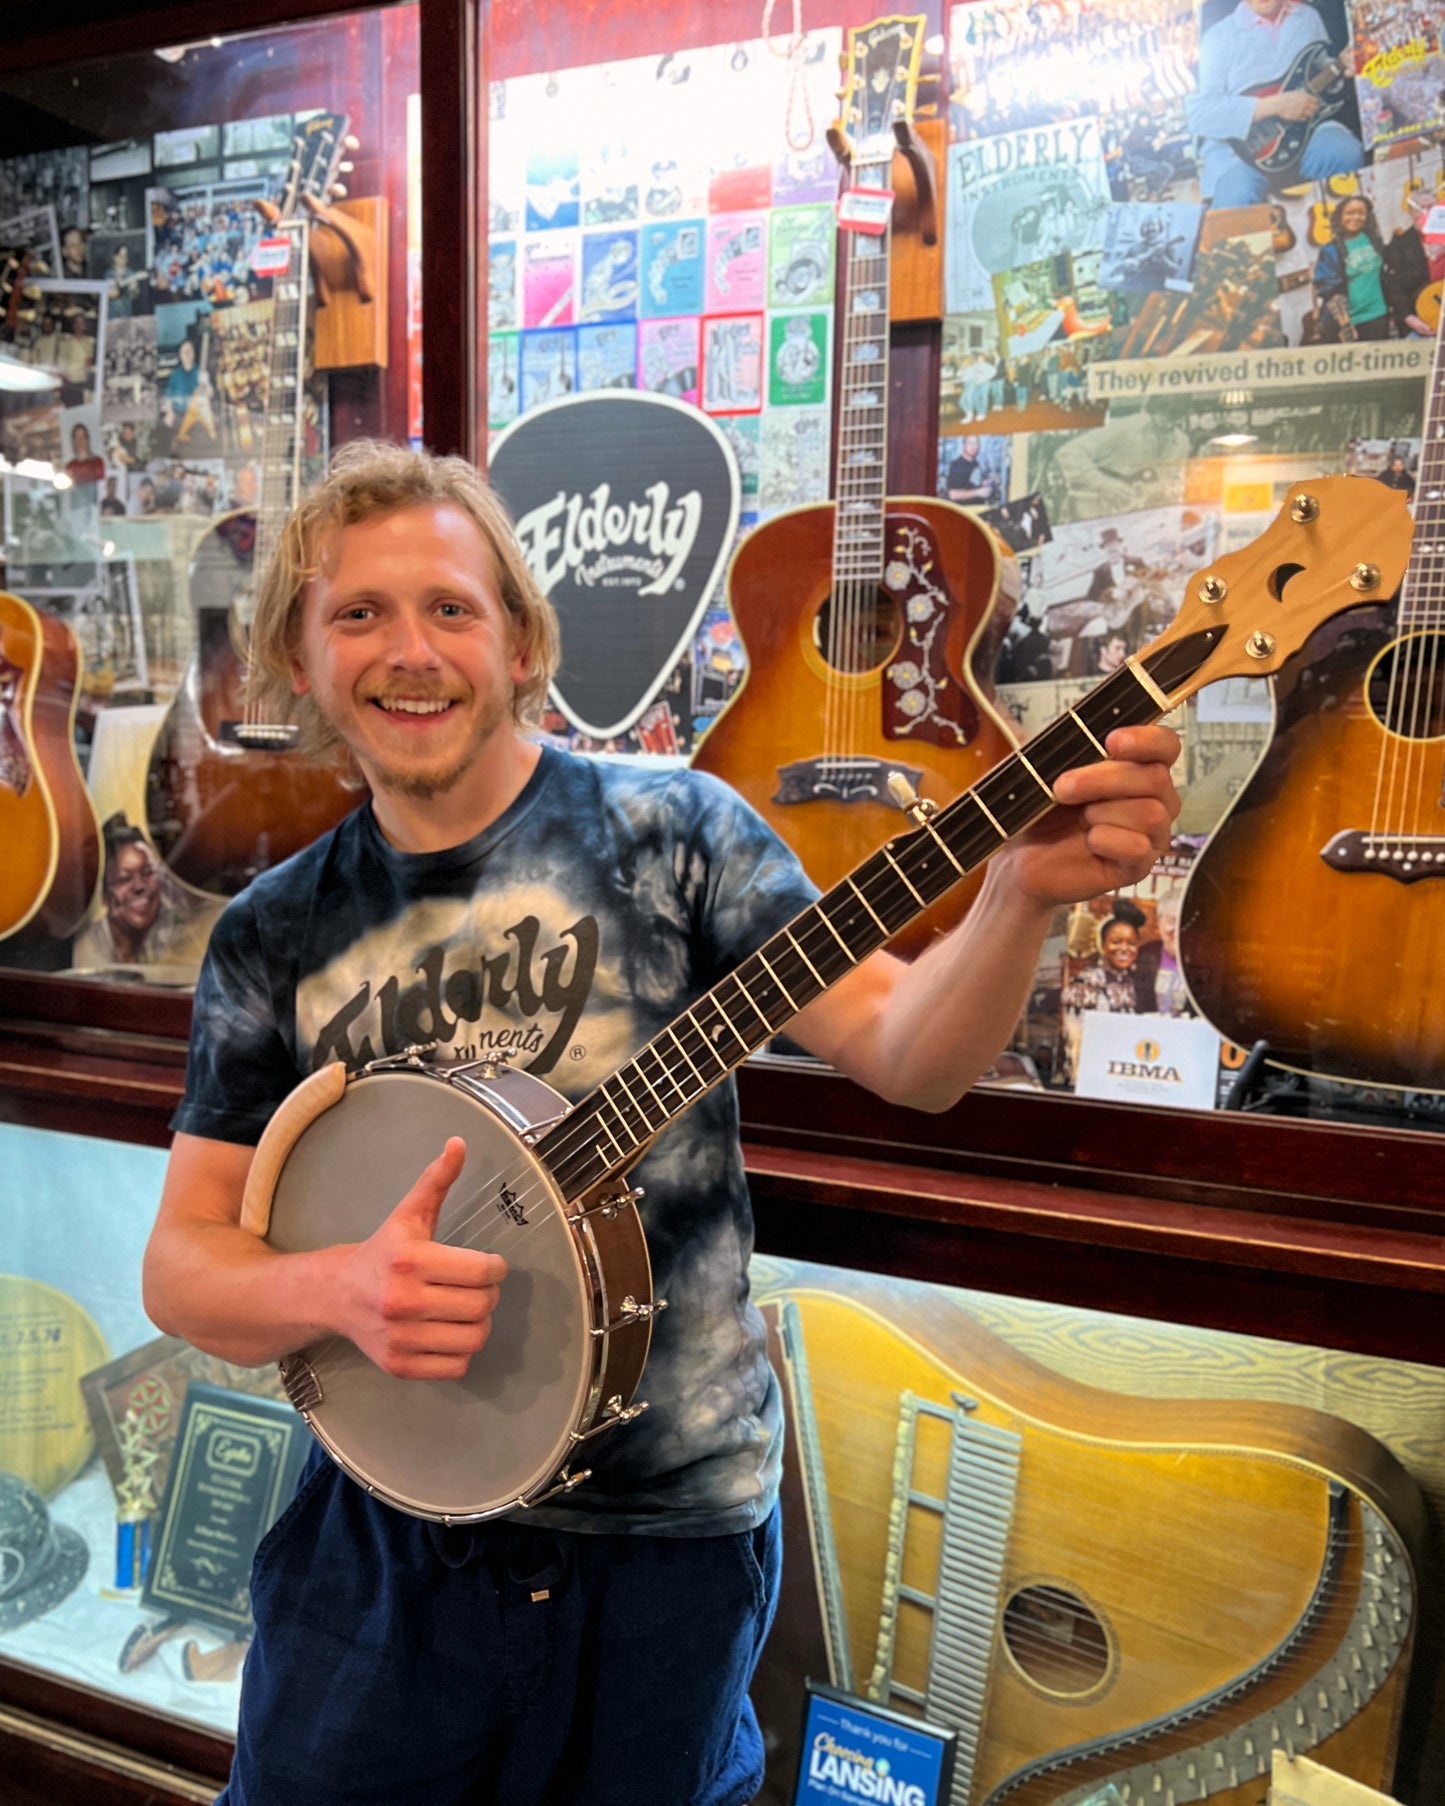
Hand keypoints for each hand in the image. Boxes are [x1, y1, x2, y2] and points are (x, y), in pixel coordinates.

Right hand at [334, 1137, 506, 1379]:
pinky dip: (461, 1351)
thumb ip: (437, 1180)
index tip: (486, 1264)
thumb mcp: (409, 1214)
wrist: (337, 1294)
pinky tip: (447, 1331)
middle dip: (488, 1294)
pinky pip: (458, 1366)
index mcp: (410, 1260)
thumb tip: (458, 1144)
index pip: (483, 1270)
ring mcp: (400, 1337)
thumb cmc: (383, 1252)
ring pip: (475, 1337)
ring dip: (478, 1323)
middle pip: (482, 1305)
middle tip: (475, 1286)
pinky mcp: (399, 1365)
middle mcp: (403, 1301)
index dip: (494, 1267)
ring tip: (464, 1309)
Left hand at [996, 725, 1181, 907]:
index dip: (1147, 740)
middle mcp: (1156, 800)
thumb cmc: (1043, 811)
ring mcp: (1151, 835)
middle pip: (1156, 778)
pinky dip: (1105, 841)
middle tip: (1063, 787)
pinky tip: (1089, 842)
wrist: (1023, 858)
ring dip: (1103, 812)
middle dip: (1104, 779)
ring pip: (1150, 813)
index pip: (1166, 745)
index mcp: (1139, 768)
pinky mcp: (1138, 866)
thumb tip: (1067, 732)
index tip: (1112, 741)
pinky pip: (1137, 847)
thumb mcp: (1049, 772)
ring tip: (1081, 819)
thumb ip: (1067, 748)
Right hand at [1261, 89, 1318, 122]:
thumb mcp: (1296, 93)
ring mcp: (1301, 111)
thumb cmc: (1286, 97)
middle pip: (1315, 108)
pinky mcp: (1297, 117)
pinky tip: (1302, 116)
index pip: (1315, 100)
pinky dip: (1304, 118)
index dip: (1316, 102)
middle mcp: (1305, 104)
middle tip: (1314, 109)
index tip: (1315, 103)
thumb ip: (1303, 96)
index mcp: (1305, 97)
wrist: (1279, 104)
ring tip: (1308, 113)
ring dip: (1310, 114)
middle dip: (1315, 108)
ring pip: (1310, 114)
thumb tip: (1308, 98)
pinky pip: (1304, 118)